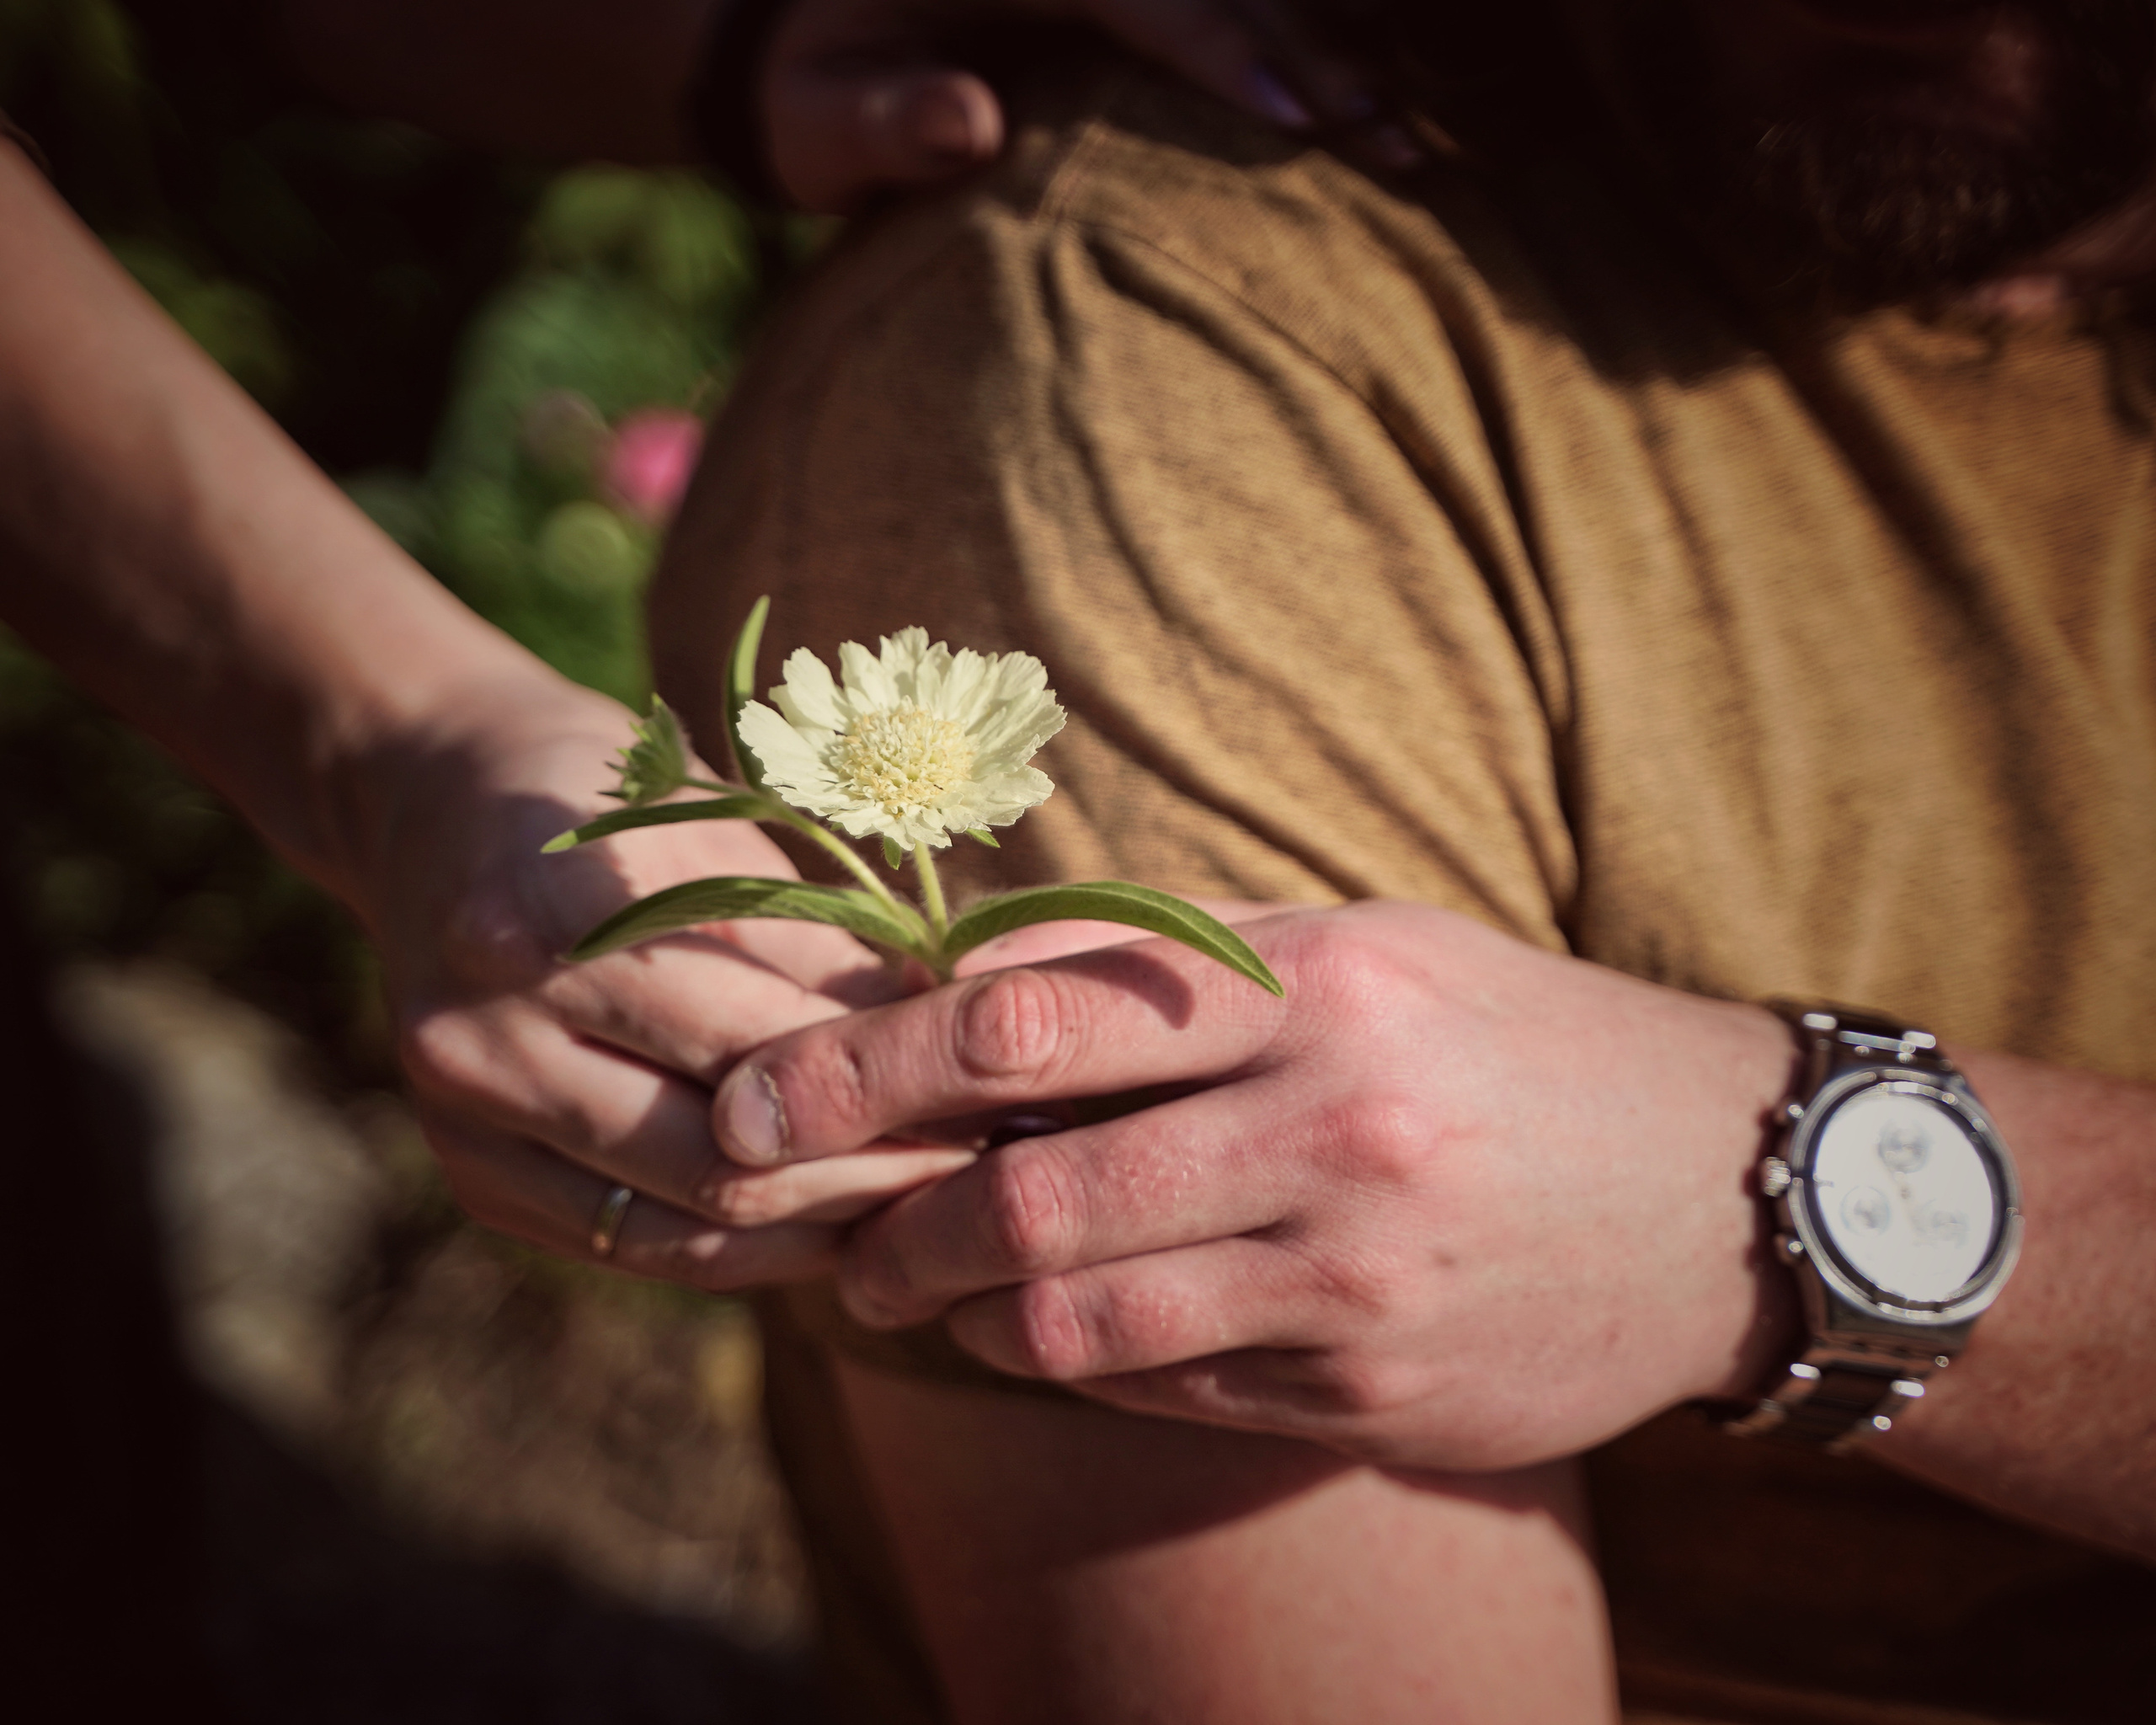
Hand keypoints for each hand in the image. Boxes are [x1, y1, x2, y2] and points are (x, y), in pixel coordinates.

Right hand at [336, 670, 977, 1289]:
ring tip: (934, 1206)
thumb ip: (825, 947)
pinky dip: (749, 1249)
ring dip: (823, 1228)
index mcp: (547, 919)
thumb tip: (964, 1037)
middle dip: (875, 1174)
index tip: (1001, 1091)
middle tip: (990, 1168)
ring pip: (686, 1226)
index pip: (759, 1043)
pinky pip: (640, 1247)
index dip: (893, 1081)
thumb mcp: (722, 840)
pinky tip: (834, 1225)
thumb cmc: (610, 804)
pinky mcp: (472, 1181)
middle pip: (724, 1160)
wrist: (433, 807)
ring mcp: (465, 1120)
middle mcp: (484, 1031)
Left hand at [706, 901, 1801, 1469]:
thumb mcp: (1364, 944)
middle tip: (826, 1237)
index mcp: (1315, 984)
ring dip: (964, 1315)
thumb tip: (965, 976)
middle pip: (1025, 1198)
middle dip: (884, 1230)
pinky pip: (1165, 1390)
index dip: (861, 1069)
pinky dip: (1078, 1362)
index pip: (1028, 1020)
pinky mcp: (1374, 1393)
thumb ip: (1173, 953)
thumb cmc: (1512, 1039)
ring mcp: (1355, 1279)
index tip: (756, 1107)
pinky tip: (1063, 1330)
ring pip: (1076, 1321)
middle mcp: (1329, 1129)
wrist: (1732, 1194)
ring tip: (924, 1292)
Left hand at [761, 0, 1386, 211]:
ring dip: (1335, 43)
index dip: (1221, 49)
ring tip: (1410, 128)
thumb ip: (883, 125)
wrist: (792, 33)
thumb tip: (966, 120)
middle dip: (1316, 51)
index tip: (1300, 117)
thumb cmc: (809, 99)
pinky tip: (1378, 89)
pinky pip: (1226, 0)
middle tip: (1399, 144)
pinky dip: (1305, 34)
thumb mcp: (817, 121)